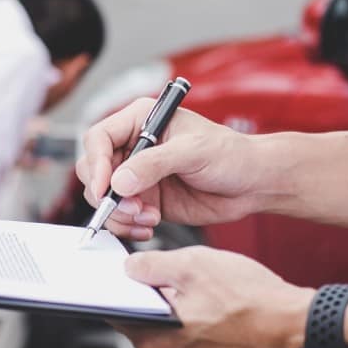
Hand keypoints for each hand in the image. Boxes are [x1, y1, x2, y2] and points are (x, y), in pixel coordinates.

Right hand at [76, 99, 271, 240]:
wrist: (253, 184)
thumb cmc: (231, 154)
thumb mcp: (193, 151)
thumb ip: (155, 164)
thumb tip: (119, 182)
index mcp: (140, 121)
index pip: (99, 139)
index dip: (97, 163)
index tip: (106, 188)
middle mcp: (134, 147)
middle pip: (94, 170)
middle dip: (107, 194)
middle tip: (132, 208)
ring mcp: (137, 175)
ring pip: (104, 197)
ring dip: (120, 214)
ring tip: (148, 218)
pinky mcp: (145, 200)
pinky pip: (121, 216)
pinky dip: (128, 226)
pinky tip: (150, 227)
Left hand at [115, 247, 312, 347]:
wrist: (297, 329)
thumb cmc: (250, 299)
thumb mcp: (193, 264)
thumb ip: (151, 265)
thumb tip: (129, 268)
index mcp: (152, 341)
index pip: (115, 311)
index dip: (119, 286)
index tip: (126, 269)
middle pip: (140, 320)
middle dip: (150, 294)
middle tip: (172, 272)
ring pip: (165, 328)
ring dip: (174, 307)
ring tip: (200, 287)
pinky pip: (187, 340)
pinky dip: (193, 321)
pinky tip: (213, 303)